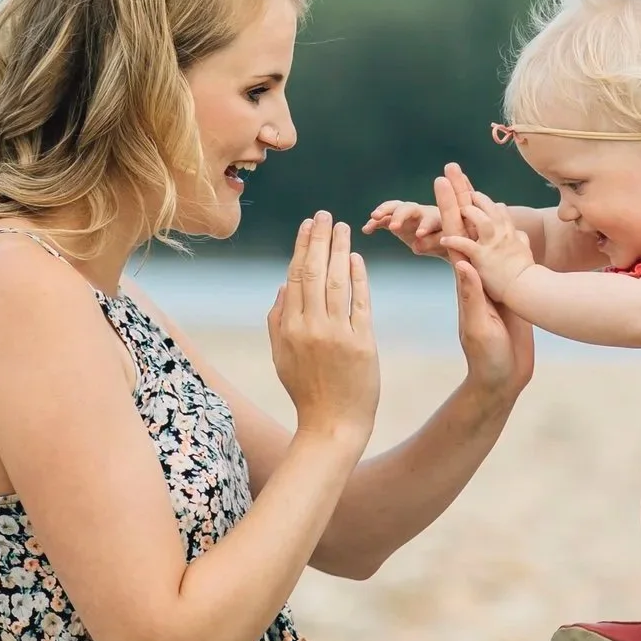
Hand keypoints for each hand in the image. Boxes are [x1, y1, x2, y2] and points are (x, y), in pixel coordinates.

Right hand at [268, 212, 379, 444]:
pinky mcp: (362, 344)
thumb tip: (283, 285)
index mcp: (288, 329)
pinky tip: (357, 259)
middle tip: (325, 215)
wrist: (332, 425)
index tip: (307, 225)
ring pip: (336, 282)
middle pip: (314, 272)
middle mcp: (310, 328)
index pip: (295, 277)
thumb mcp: (281, 357)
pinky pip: (361, 303)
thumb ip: (278, 320)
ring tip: (344, 228)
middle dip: (319, 239)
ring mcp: (337, 335)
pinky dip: (359, 278)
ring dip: (339, 250)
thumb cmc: (306, 391)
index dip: (301, 247)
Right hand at [363, 198, 448, 258]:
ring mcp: (406, 215)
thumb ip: (432, 243)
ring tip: (374, 217)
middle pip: (408, 208)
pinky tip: (366, 229)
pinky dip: (375, 222)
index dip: (425, 225)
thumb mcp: (445, 245)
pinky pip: (384, 219)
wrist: (443, 237)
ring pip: (394, 208)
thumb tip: (416, 246)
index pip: (430, 219)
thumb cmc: (448, 241)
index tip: (420, 234)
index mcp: (436, 218)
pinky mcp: (396, 221)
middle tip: (394, 226)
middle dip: (400, 215)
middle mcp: (420, 212)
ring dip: (384, 210)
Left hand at [432, 168, 532, 396]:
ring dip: (478, 213)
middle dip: (458, 199)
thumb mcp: (478, 325)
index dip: (447, 207)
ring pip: (483, 241)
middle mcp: (474, 277)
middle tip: (450, 168)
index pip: (453, 236)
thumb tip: (463, 264)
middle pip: (465, 230)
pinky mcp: (504, 294)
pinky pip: (503, 259)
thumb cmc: (488, 357)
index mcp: (466, 280)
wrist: (502, 378)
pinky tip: (506, 224)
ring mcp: (489, 284)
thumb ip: (472, 296)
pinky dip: (504, 239)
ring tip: (472, 186)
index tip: (442, 179)